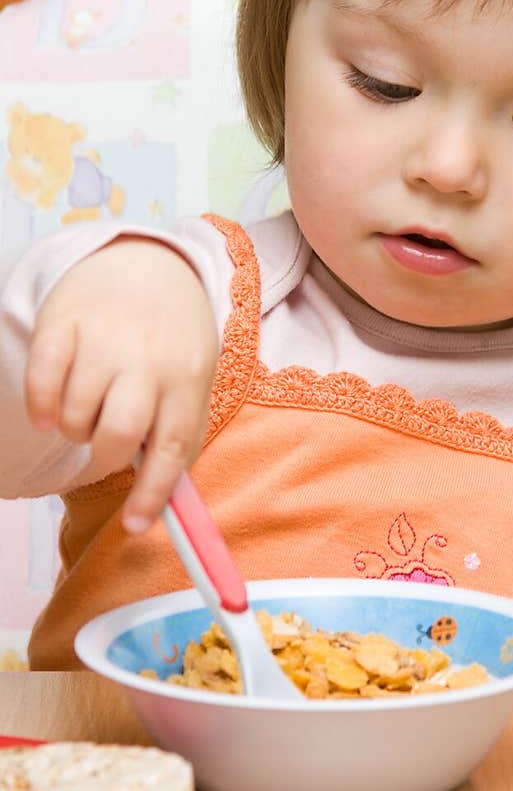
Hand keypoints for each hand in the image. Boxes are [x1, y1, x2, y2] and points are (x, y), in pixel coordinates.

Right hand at [24, 237, 218, 531]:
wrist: (145, 264)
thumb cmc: (172, 340)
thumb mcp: (194, 378)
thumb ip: (181, 432)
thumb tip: (167, 501)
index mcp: (188, 376)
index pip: (173, 445)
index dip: (154, 492)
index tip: (135, 526)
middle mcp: (147, 357)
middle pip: (118, 432)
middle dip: (104, 457)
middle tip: (103, 448)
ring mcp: (103, 338)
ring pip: (76, 413)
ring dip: (73, 429)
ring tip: (84, 412)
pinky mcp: (63, 322)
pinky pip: (41, 382)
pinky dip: (40, 406)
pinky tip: (50, 408)